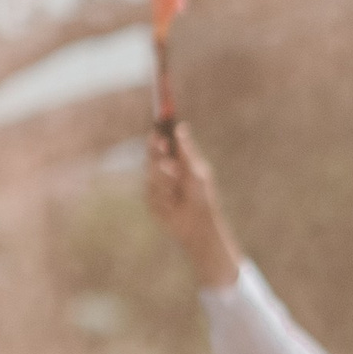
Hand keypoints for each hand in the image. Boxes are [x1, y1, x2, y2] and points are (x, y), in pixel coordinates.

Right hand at [146, 122, 243, 290]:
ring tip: (177, 192)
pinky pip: (150, 193)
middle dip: (158, 156)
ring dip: (165, 182)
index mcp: (175, 160)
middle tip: (166, 155)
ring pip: (150, 174)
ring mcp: (155, 185)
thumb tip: (181, 127)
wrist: (198, 226)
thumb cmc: (202, 197)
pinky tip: (173, 205)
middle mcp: (163, 170)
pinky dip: (163, 198)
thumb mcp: (196, 171)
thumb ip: (187, 151)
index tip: (158, 132)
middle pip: (151, 155)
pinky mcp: (150, 200)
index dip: (157, 136)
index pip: (161, 143)